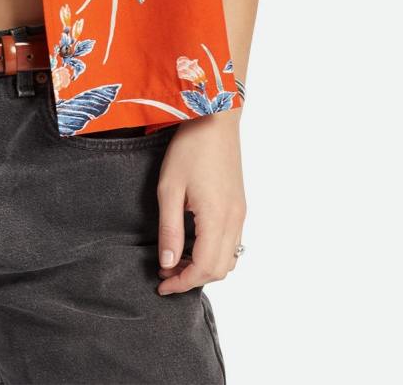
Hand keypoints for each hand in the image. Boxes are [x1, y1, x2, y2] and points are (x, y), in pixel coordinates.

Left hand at [155, 111, 246, 294]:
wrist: (216, 117)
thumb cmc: (189, 147)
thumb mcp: (170, 188)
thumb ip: (170, 229)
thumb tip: (168, 263)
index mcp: (218, 217)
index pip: (205, 268)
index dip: (183, 282)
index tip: (161, 284)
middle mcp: (235, 219)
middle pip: (220, 269)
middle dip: (193, 278)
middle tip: (166, 272)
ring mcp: (240, 211)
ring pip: (229, 257)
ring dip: (205, 267)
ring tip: (177, 259)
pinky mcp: (240, 203)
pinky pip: (233, 241)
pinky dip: (214, 252)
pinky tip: (194, 242)